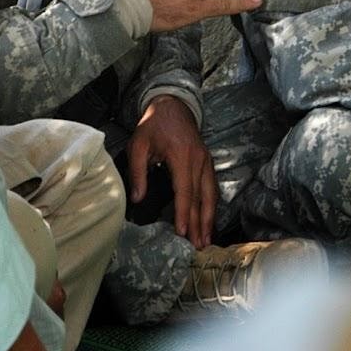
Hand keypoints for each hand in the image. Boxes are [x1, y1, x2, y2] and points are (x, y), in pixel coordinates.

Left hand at [127, 95, 216, 247]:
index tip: (183, 232)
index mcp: (182, 156)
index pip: (185, 191)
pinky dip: (212, 206)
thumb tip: (138, 199)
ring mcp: (206, 161)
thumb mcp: (139, 144)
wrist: (173, 105)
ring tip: (206, 239)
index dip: (184, 213)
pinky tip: (208, 220)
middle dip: (200, 224)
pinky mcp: (208, 162)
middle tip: (199, 246)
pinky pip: (212, 188)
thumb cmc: (153, 125)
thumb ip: (138, 172)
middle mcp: (199, 160)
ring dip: (209, 218)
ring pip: (211, 195)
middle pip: (201, 197)